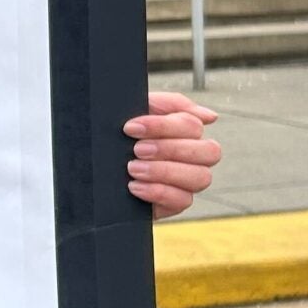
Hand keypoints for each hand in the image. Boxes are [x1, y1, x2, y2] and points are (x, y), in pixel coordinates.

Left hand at [124, 91, 219, 218]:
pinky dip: (158, 192)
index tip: (130, 127)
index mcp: (188, 131)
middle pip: (209, 152)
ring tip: (133, 168)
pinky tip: (135, 186)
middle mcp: (195, 157)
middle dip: (169, 149)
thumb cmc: (121, 136)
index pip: (193, 125)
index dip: (163, 126)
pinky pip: (183, 201)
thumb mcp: (137, 111)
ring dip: (165, 171)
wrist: (97, 167)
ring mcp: (188, 181)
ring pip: (201, 177)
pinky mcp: (176, 203)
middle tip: (137, 149)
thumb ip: (169, 105)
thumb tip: (210, 117)